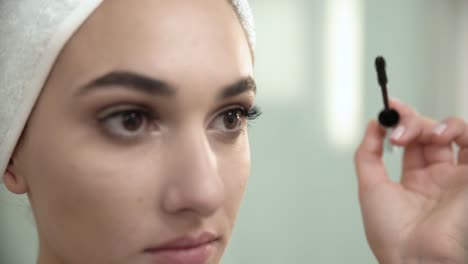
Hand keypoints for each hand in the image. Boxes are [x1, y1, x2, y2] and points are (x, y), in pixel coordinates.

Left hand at [354, 99, 467, 263]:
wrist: (413, 257)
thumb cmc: (391, 233)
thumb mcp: (369, 187)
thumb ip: (368, 154)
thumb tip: (371, 125)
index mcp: (413, 180)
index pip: (410, 141)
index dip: (401, 121)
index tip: (390, 107)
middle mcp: (436, 177)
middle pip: (428, 132)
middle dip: (410, 121)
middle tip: (397, 129)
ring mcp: (455, 177)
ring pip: (454, 133)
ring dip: (434, 124)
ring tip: (420, 134)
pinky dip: (459, 130)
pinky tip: (439, 136)